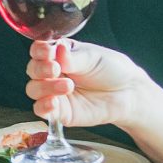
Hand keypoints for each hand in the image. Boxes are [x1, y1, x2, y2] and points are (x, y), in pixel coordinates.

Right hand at [22, 37, 147, 130]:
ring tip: (68, 86)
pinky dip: (43, 106)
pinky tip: (53, 102)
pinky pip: (41, 110)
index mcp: (58, 53)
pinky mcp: (60, 111)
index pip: (38, 50)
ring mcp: (54, 92)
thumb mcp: (93, 57)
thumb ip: (72, 57)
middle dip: (41, 68)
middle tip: (56, 68)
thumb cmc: (112, 69)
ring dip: (45, 86)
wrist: (129, 93)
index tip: (47, 52)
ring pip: (33, 89)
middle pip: (33, 70)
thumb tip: (56, 51)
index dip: (39, 51)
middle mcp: (53, 72)